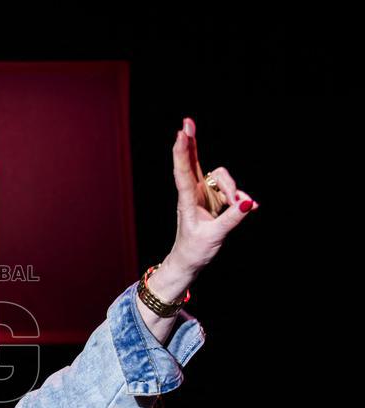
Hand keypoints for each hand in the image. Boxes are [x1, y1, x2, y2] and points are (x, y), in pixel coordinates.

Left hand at [168, 117, 259, 272]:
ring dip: (234, 188)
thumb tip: (248, 203)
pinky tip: (249, 206)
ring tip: (240, 205)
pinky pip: (230, 191)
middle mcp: (193, 193)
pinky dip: (239, 196)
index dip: (183, 153)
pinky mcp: (214, 201)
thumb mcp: (214, 237)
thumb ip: (231, 218)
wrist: (189, 262)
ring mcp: (204, 195)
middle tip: (187, 121)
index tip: (181, 134)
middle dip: (192, 142)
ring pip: (222, 177)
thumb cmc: (195, 250)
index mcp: (187, 201)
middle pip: (193, 162)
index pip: (183, 173)